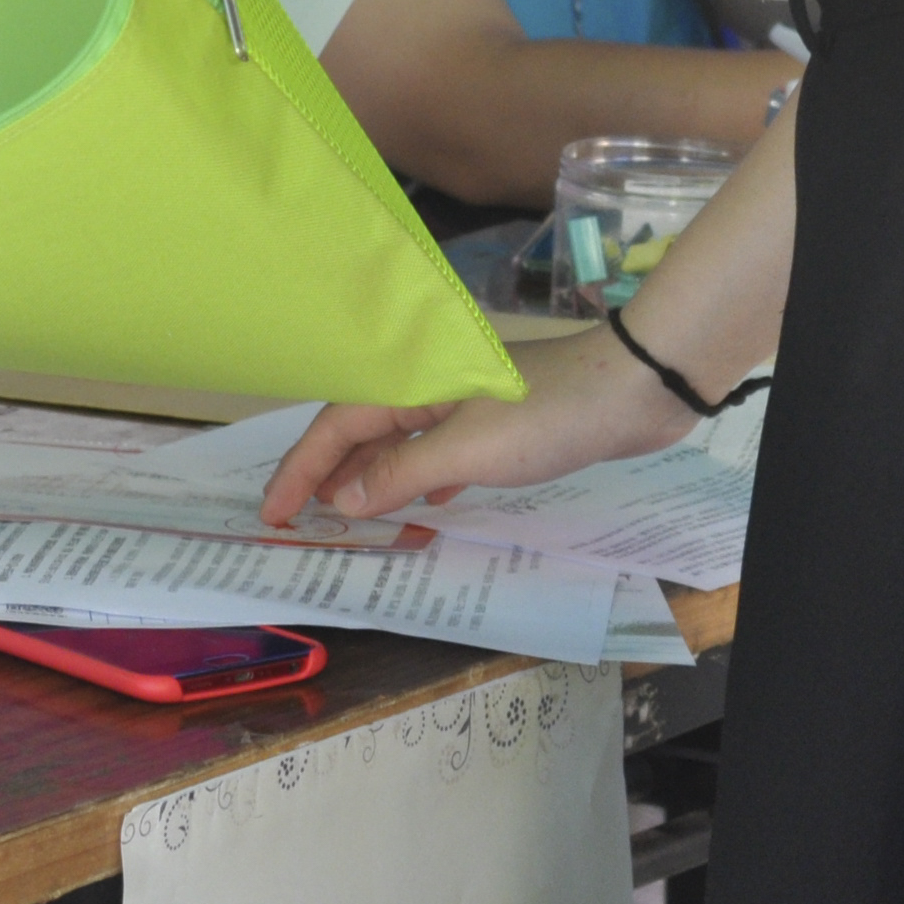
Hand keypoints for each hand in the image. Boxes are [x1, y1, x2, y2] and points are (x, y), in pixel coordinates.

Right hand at [257, 326, 692, 527]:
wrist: (631, 391)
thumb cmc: (546, 415)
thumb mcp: (467, 451)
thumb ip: (401, 474)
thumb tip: (345, 500)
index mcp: (412, 383)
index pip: (337, 426)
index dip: (301, 469)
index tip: (273, 511)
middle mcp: (430, 387)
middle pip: (361, 432)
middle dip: (327, 475)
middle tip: (296, 520)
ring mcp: (464, 403)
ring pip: (399, 444)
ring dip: (372, 480)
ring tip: (347, 520)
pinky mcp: (496, 424)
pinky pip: (438, 452)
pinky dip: (421, 478)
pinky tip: (423, 504)